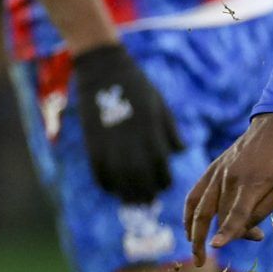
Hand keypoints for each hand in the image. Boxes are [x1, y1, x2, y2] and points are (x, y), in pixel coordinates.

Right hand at [70, 42, 180, 202]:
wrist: (104, 70)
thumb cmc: (138, 88)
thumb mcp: (160, 106)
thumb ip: (170, 131)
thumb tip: (180, 151)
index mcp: (150, 130)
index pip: (160, 165)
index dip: (163, 180)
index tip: (164, 186)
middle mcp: (131, 139)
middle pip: (139, 176)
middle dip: (145, 192)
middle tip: (148, 201)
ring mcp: (110, 141)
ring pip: (118, 177)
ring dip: (125, 193)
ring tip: (131, 200)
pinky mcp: (92, 141)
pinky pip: (98, 169)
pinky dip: (105, 183)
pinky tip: (111, 189)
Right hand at [185, 112, 272, 260]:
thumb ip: (264, 210)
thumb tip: (247, 231)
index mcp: (253, 182)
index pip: (237, 212)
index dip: (228, 230)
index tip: (215, 246)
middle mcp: (231, 178)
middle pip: (221, 216)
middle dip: (232, 235)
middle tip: (255, 237)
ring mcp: (218, 173)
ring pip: (201, 209)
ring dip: (196, 235)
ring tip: (198, 257)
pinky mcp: (212, 169)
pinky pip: (195, 195)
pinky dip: (189, 215)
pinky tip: (188, 231)